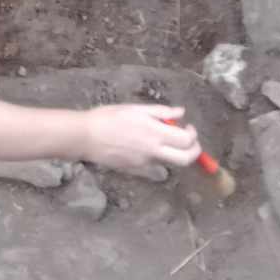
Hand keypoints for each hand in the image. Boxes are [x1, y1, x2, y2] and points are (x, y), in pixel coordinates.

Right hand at [80, 104, 200, 173]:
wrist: (85, 137)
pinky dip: (157, 155)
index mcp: (154, 133)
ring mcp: (145, 163)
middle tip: (189, 142)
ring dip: (174, 152)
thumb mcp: (134, 109)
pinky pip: (154, 164)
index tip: (187, 127)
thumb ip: (160, 112)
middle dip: (194, 152)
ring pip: (170, 162)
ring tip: (163, 140)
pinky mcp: (136, 169)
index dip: (193, 134)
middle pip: (185, 159)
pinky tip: (143, 144)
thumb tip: (181, 113)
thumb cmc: (107, 117)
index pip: (187, 140)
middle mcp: (153, 151)